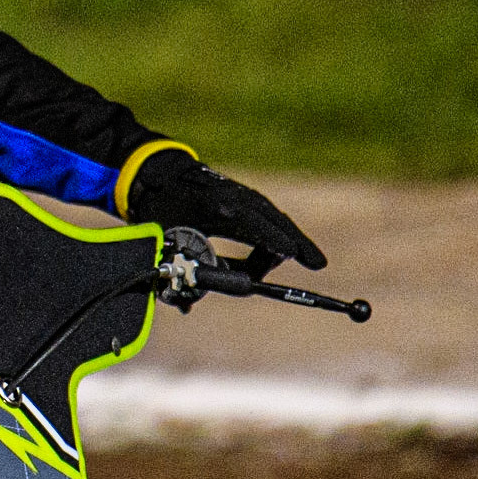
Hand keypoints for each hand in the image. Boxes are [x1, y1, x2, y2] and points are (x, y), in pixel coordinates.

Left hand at [128, 149, 325, 270]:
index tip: (291, 256)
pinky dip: (281, 232)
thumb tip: (186, 305)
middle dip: (297, 244)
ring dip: (290, 240)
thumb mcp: (167, 238)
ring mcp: (244, 195)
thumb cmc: (162, 207)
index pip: (254, 228)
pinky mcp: (245, 197)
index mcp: (219, 209)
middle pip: (276, 222)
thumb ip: (180, 270)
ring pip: (276, 219)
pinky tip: (292, 247)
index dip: (271, 244)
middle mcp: (237, 198)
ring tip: (311, 259)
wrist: (160, 173)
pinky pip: (270, 217)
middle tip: (318, 264)